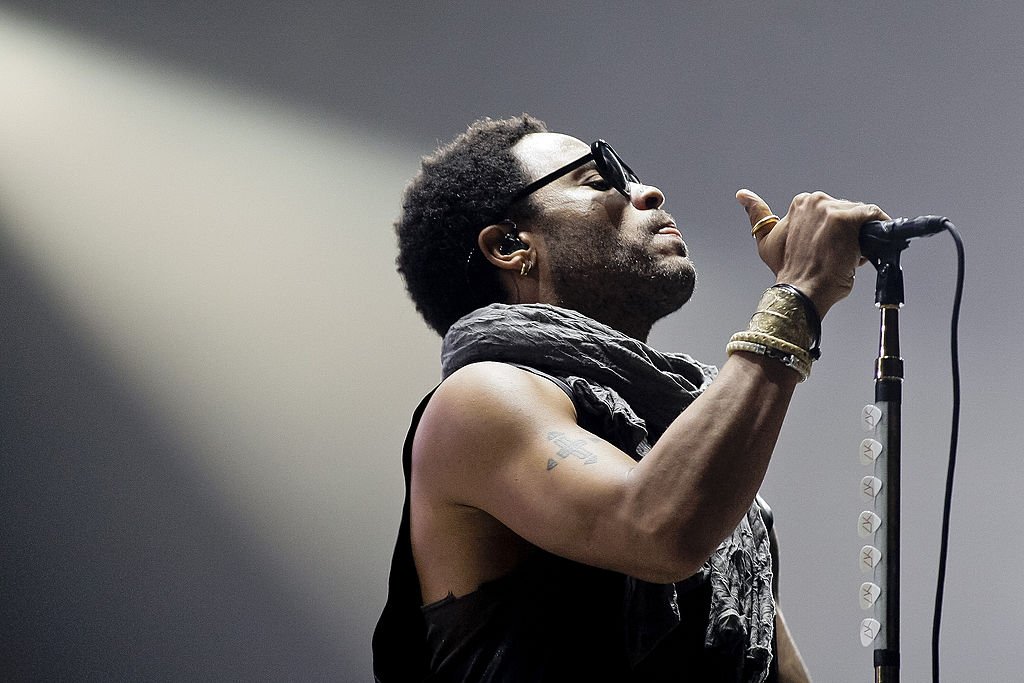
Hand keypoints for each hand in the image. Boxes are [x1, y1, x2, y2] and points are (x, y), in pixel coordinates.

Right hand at [736, 189, 889, 315]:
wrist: (802, 291)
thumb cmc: (788, 271)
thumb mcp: (765, 241)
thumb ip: (756, 215)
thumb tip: (742, 194)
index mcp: (801, 203)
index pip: (832, 212)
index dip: (834, 233)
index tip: (829, 250)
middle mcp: (816, 201)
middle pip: (848, 213)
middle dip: (848, 234)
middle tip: (839, 257)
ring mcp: (832, 209)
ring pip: (861, 219)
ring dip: (860, 237)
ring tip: (848, 258)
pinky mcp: (850, 219)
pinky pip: (876, 218)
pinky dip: (880, 231)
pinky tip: (872, 248)